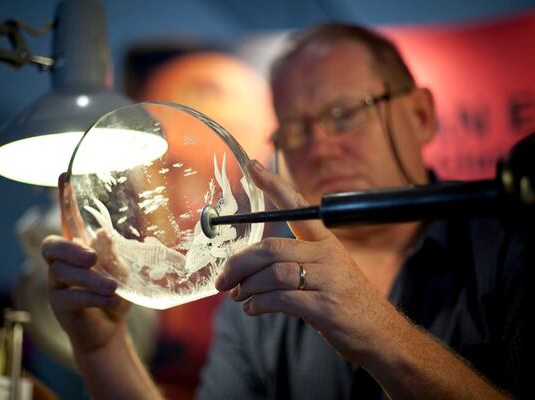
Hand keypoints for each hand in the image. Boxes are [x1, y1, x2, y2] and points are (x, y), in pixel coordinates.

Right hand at [41, 174, 130, 354]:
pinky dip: (94, 298)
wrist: (109, 331)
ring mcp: (57, 285)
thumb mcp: (122, 272)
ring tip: (114, 287)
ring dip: (91, 280)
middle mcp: (62, 263)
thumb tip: (102, 233)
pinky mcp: (59, 307)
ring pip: (63, 274)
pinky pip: (72, 298)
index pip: (69, 220)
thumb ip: (113, 253)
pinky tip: (112, 301)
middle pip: (51, 246)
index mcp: (78, 248)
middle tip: (92, 257)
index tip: (63, 174)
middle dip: (70, 249)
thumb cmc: (115, 295)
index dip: (65, 199)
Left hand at [215, 160, 393, 361]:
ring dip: (247, 287)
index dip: (273, 185)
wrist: (382, 334)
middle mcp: (327, 255)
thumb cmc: (347, 302)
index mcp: (326, 242)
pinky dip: (258, 304)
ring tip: (239, 297)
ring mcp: (327, 279)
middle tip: (223, 279)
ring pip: (272, 273)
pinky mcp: (324, 306)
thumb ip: (294, 263)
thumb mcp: (328, 271)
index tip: (253, 166)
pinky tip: (253, 309)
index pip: (296, 206)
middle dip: (239, 264)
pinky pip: (280, 299)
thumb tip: (248, 272)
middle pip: (271, 247)